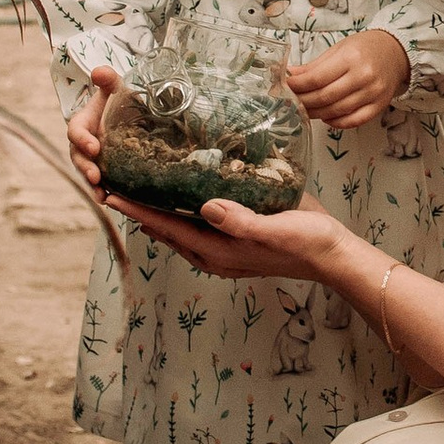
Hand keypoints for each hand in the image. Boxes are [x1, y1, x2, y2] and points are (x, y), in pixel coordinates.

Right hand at [64, 64, 117, 198]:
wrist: (123, 117)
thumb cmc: (116, 101)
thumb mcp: (114, 88)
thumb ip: (107, 79)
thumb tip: (100, 71)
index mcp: (81, 124)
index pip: (75, 132)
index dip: (82, 140)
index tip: (94, 147)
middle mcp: (82, 145)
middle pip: (78, 158)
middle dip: (85, 168)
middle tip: (95, 176)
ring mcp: (90, 160)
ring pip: (86, 174)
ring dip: (92, 186)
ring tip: (102, 196)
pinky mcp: (102, 172)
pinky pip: (99, 184)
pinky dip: (103, 193)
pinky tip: (111, 201)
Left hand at [112, 194, 358, 281]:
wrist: (332, 255)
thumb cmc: (305, 242)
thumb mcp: (275, 230)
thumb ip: (241, 221)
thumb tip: (206, 207)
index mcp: (217, 250)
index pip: (167, 227)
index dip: (138, 211)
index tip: (111, 195)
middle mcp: (214, 252)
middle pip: (165, 230)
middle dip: (139, 212)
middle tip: (112, 188)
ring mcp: (224, 248)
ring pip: (178, 229)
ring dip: (156, 213)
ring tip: (135, 192)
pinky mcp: (236, 238)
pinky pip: (196, 226)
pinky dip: (180, 211)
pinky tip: (180, 195)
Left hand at [285, 28, 410, 129]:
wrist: (396, 52)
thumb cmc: (366, 48)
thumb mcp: (338, 49)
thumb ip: (315, 65)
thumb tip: (290, 75)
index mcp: (350, 58)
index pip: (316, 78)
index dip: (297, 86)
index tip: (286, 86)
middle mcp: (363, 76)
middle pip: (325, 97)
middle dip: (303, 101)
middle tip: (291, 101)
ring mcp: (372, 93)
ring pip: (337, 111)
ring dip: (316, 113)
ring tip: (305, 109)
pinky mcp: (379, 106)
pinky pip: (354, 121)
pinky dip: (336, 122)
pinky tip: (326, 117)